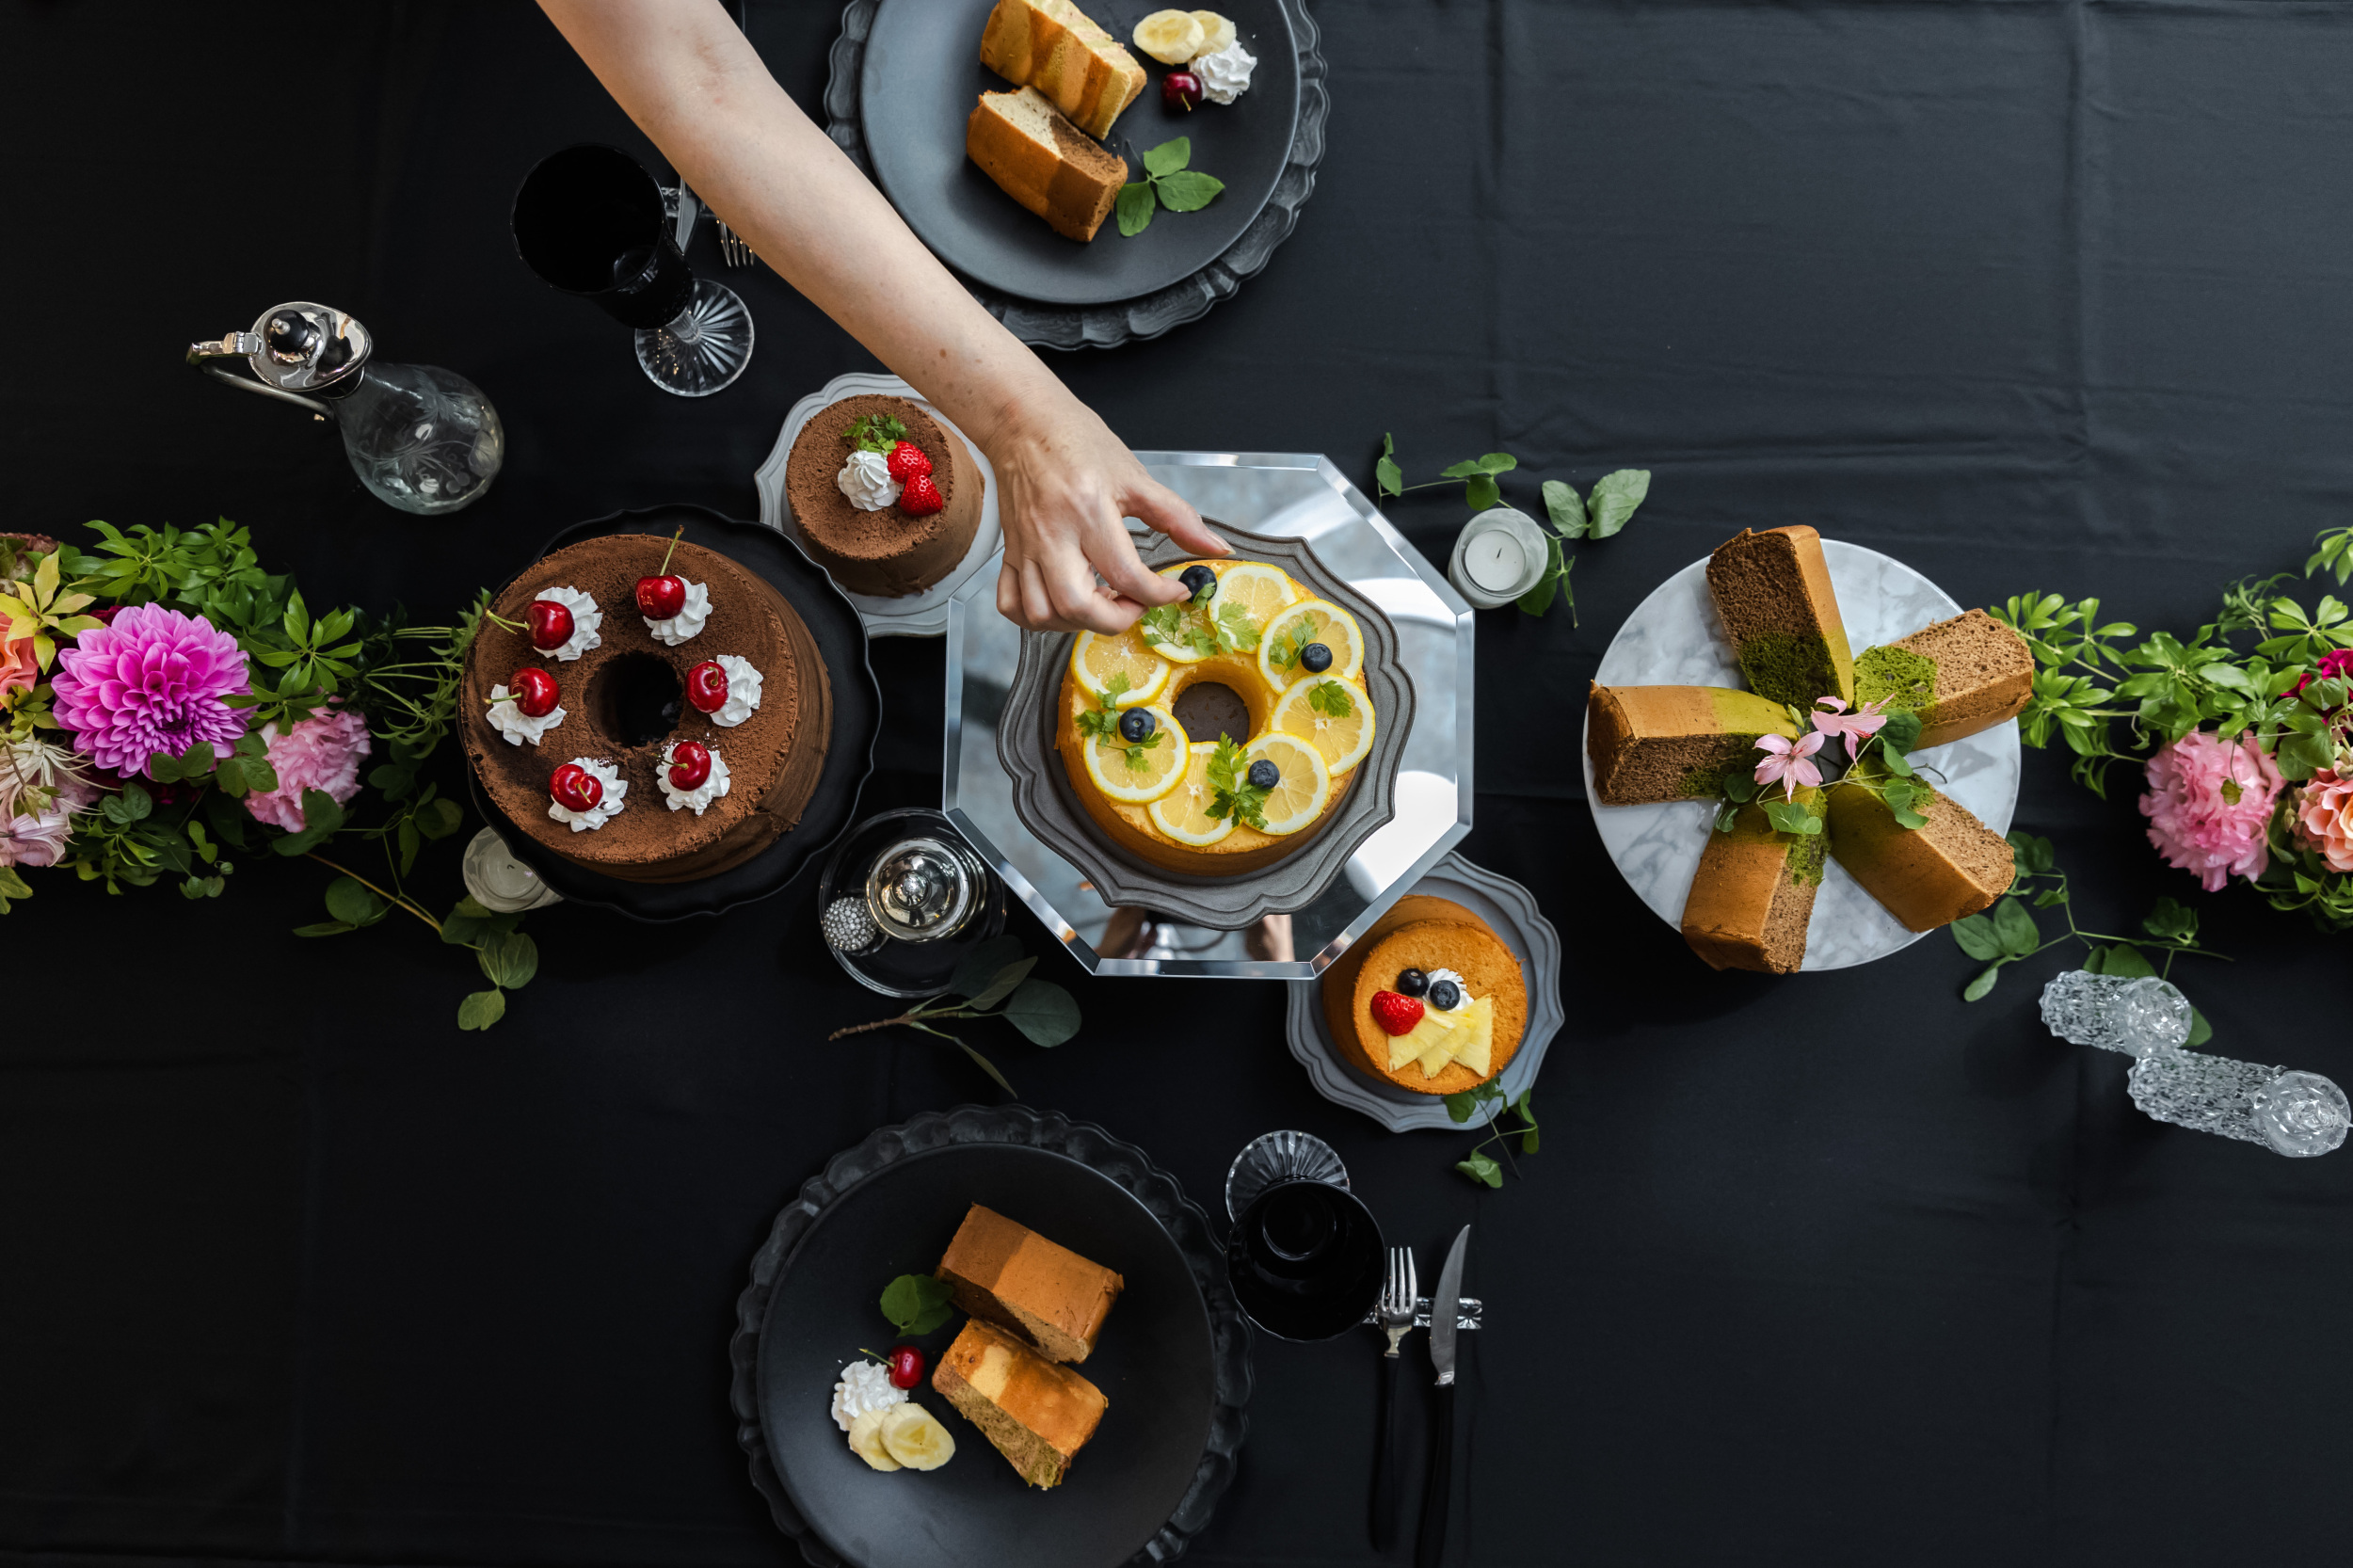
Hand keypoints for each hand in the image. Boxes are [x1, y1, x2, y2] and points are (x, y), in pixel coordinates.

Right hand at [987, 400, 1226, 633]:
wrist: (1023, 423)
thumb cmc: (1075, 442)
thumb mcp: (1135, 476)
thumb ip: (1178, 517)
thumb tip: (1213, 548)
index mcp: (1088, 512)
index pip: (1125, 574)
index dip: (1159, 595)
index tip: (1174, 591)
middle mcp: (1052, 535)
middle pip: (1077, 606)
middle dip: (1116, 620)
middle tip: (1135, 604)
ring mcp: (1026, 548)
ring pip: (1041, 613)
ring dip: (1076, 623)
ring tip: (1101, 602)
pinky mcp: (1011, 553)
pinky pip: (1011, 604)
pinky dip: (1037, 618)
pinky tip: (1062, 605)